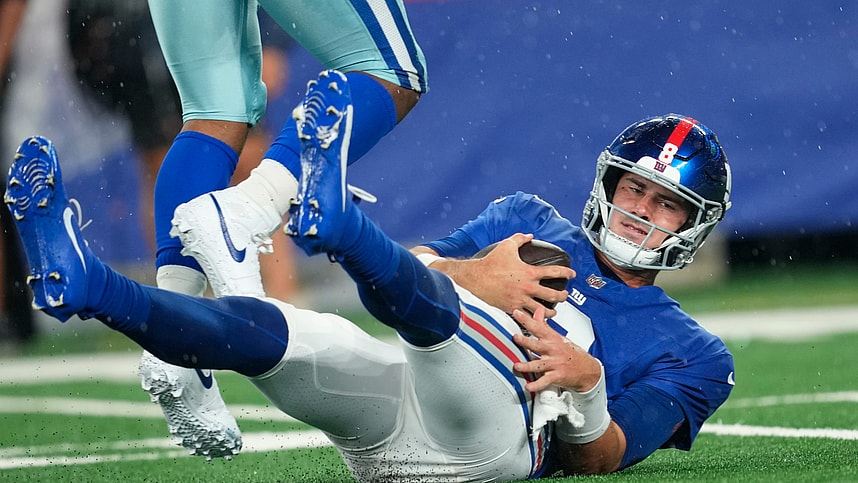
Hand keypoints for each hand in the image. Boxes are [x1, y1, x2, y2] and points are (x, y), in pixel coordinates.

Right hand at [430, 233, 574, 316]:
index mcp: (529, 272)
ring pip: (543, 311)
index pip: (554, 273)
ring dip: (551, 312)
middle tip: (564, 295)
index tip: (572, 274)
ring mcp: (520, 300)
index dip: (566, 273)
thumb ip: (520, 239)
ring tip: (553, 312)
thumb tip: (529, 236)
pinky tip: (536, 319)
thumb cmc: (489, 264)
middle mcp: (527, 288)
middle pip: (553, 295)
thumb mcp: (506, 246)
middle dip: (563, 296)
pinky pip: (527, 317)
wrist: (474, 279)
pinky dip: (534, 319)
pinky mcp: (512, 309)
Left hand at [512, 306, 601, 392]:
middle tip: (515, 337)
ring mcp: (555, 364)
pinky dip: (536, 385)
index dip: (527, 319)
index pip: (538, 327)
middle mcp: (553, 351)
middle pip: (537, 345)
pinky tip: (528, 386)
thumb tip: (538, 310)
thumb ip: (544, 325)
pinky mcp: (557, 376)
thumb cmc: (572, 353)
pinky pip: (545, 381)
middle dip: (526, 341)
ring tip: (517, 366)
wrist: (588, 370)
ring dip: (527, 366)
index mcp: (552, 339)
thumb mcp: (559, 337)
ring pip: (539, 364)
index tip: (516, 313)